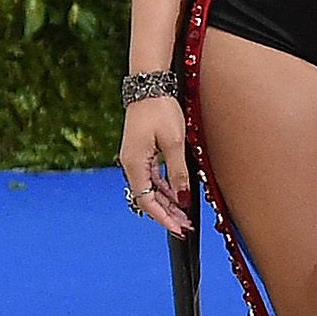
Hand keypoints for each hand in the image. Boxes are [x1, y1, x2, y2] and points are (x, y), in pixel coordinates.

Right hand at [117, 97, 192, 237]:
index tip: (178, 229)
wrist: (149, 86)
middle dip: (167, 213)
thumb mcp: (175, 143)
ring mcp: (134, 159)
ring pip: (150, 189)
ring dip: (167, 202)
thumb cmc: (160, 110)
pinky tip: (177, 194)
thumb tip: (182, 197)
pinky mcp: (140, 153)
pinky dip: (164, 188)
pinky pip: (151, 177)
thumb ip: (178, 172)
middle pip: (147, 198)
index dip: (163, 217)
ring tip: (184, 215)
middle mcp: (130, 164)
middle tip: (186, 226)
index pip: (146, 200)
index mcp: (135, 164)